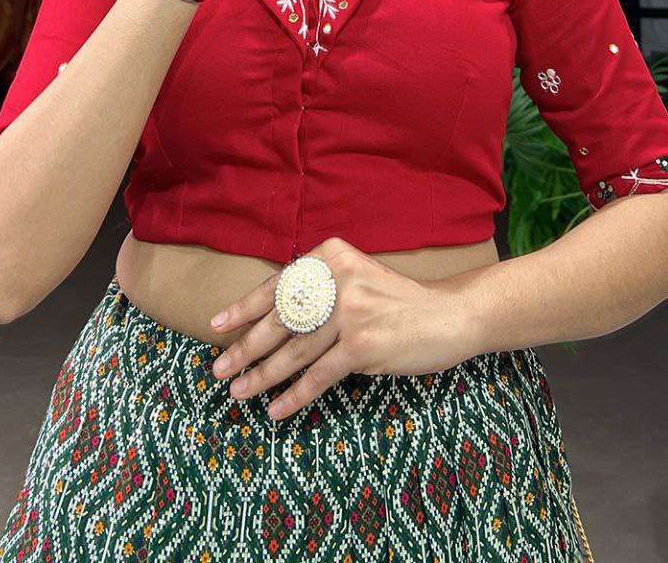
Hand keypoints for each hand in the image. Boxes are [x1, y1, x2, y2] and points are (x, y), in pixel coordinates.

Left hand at [207, 237, 484, 420]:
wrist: (450, 314)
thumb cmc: (399, 301)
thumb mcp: (357, 279)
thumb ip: (320, 290)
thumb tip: (269, 320)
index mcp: (331, 256)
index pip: (279, 285)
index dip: (245, 308)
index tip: (217, 325)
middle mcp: (337, 279)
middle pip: (281, 319)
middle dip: (245, 347)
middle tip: (218, 368)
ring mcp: (350, 312)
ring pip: (294, 351)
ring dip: (262, 375)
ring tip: (238, 392)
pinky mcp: (362, 345)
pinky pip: (318, 375)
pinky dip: (294, 395)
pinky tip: (275, 409)